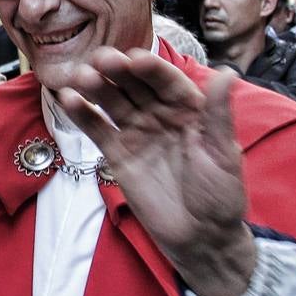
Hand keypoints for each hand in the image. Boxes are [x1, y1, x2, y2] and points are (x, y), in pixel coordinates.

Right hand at [58, 48, 255, 295]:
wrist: (199, 236)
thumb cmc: (219, 194)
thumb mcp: (224, 154)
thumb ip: (219, 114)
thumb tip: (227, 72)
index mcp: (189, 108)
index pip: (167, 81)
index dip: (152, 69)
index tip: (135, 59)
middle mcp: (160, 113)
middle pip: (135, 85)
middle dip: (118, 71)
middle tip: (101, 60)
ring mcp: (136, 131)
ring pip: (113, 102)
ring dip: (96, 87)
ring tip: (79, 76)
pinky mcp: (117, 152)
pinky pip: (98, 129)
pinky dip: (83, 114)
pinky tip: (68, 98)